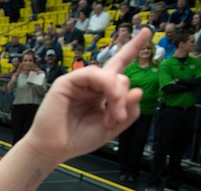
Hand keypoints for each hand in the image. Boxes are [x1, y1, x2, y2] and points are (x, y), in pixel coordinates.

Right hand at [21, 28, 150, 166]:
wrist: (54, 149)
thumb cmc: (78, 139)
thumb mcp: (112, 128)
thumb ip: (128, 112)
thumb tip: (138, 91)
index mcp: (101, 94)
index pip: (118, 70)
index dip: (132, 50)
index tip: (146, 32)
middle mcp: (92, 86)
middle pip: (119, 76)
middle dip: (123, 98)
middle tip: (118, 119)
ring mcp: (80, 82)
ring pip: (109, 74)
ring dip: (116, 93)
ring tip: (114, 115)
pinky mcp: (67, 82)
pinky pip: (92, 73)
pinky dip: (106, 84)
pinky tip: (110, 98)